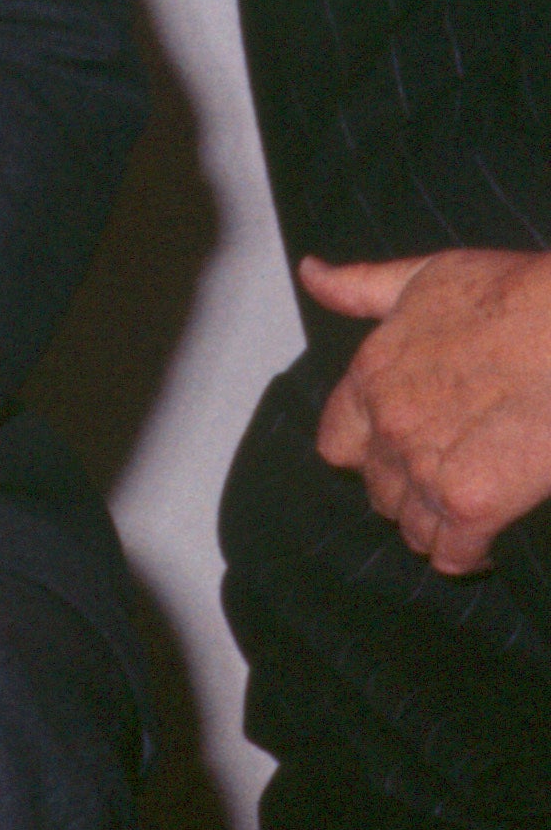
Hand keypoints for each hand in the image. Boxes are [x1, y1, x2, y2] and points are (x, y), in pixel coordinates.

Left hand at [303, 247, 550, 571]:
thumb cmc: (519, 294)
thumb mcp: (430, 276)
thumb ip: (364, 286)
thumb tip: (309, 274)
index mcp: (371, 378)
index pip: (339, 442)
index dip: (369, 453)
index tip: (403, 451)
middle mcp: (387, 429)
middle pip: (379, 488)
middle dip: (408, 490)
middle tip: (450, 481)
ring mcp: (424, 470)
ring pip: (411, 526)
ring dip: (435, 526)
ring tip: (469, 516)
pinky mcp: (471, 503)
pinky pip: (452, 553)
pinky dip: (466, 555)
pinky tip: (488, 545)